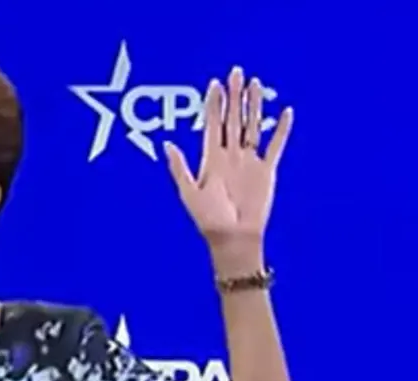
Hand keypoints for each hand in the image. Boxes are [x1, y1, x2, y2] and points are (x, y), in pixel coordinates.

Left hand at [163, 66, 294, 255]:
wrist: (232, 237)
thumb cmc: (208, 219)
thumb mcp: (188, 192)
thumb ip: (179, 167)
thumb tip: (166, 144)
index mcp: (211, 159)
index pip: (213, 124)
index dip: (213, 104)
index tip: (214, 84)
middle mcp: (230, 156)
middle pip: (233, 119)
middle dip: (234, 96)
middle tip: (236, 72)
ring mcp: (249, 161)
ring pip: (253, 126)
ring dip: (254, 106)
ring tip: (256, 84)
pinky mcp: (266, 171)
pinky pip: (275, 146)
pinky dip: (281, 130)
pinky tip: (285, 112)